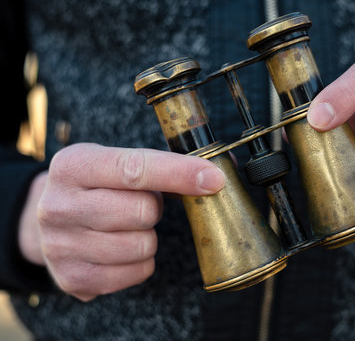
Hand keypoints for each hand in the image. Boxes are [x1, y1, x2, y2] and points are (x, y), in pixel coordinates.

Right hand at [18, 143, 224, 300]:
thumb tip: (219, 174)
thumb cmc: (97, 187)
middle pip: (143, 212)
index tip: (214, 179)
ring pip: (143, 245)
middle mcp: (58, 205)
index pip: (135, 169)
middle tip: (140, 205)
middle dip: (153, 209)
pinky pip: (138, 272)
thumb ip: (165, 165)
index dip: (180, 174)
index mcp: (73, 166)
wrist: (47, 219)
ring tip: (127, 226)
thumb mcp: (116, 162)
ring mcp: (60, 245)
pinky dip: (142, 261)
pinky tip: (122, 248)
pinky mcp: (72, 278)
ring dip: (148, 236)